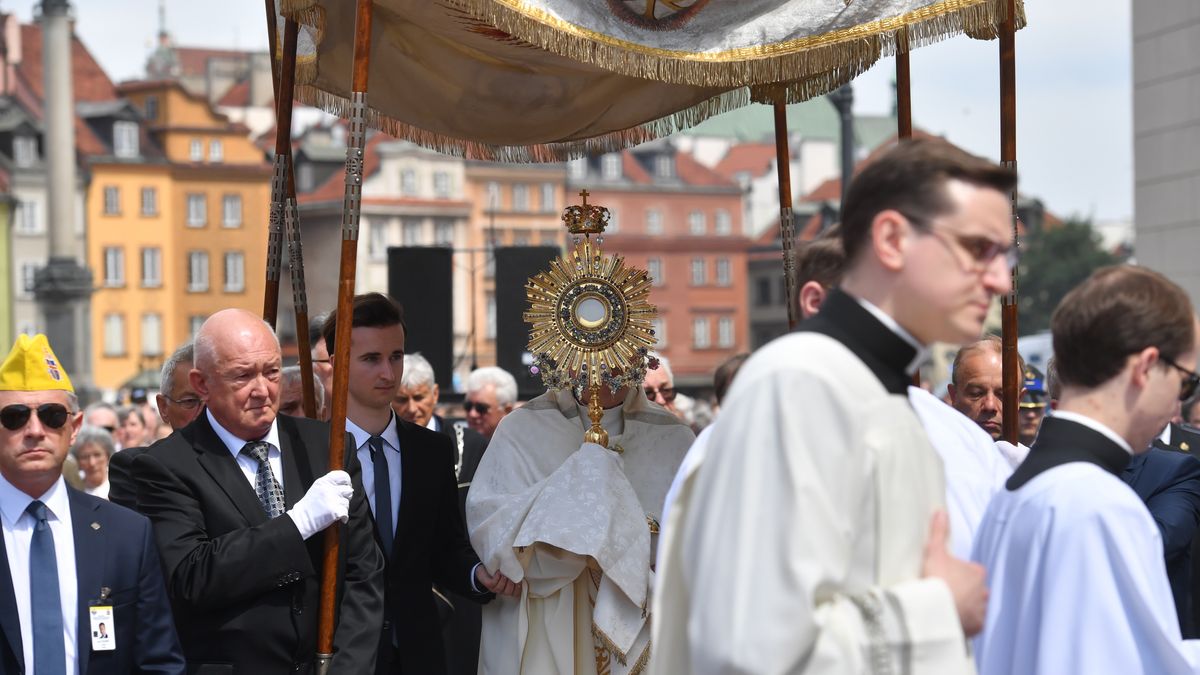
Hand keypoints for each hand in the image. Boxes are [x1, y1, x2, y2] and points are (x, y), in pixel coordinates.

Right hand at [287, 470, 352, 539]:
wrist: (301, 519)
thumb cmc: (309, 505)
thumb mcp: (317, 487)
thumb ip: (330, 483)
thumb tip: (346, 484)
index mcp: (324, 481)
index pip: (343, 476)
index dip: (347, 481)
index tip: (346, 486)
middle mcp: (328, 489)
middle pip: (348, 489)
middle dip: (346, 496)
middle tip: (338, 501)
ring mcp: (332, 499)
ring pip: (347, 502)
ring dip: (343, 507)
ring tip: (334, 509)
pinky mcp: (335, 511)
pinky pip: (346, 513)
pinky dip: (343, 517)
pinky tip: (337, 517)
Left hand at [476, 566, 521, 597]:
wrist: (485, 568)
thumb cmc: (498, 569)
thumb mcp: (508, 571)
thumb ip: (515, 572)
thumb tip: (522, 569)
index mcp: (508, 588)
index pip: (516, 593)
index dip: (518, 588)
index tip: (519, 580)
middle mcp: (502, 590)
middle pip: (508, 592)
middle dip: (511, 584)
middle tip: (511, 576)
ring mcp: (494, 588)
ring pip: (500, 588)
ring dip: (503, 581)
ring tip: (503, 574)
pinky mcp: (488, 584)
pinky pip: (493, 583)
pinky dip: (496, 578)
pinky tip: (498, 572)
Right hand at [921, 509, 987, 636]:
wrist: (936, 609)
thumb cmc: (937, 579)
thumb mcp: (935, 552)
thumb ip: (939, 532)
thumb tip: (941, 511)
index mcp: (977, 572)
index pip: (971, 571)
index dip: (958, 573)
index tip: (946, 577)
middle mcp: (984, 591)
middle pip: (975, 589)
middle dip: (965, 591)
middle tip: (947, 593)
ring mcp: (982, 609)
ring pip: (977, 606)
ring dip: (967, 606)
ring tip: (950, 607)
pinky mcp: (978, 626)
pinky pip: (975, 622)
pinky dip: (967, 621)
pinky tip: (954, 619)